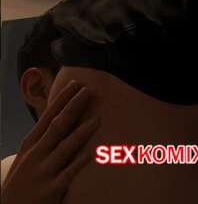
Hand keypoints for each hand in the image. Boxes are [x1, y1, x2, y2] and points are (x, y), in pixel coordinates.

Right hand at [1, 80, 100, 202]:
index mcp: (30, 146)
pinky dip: (80, 162)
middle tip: (89, 91)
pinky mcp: (52, 190)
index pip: (48, 118)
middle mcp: (35, 156)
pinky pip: (69, 173)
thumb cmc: (23, 184)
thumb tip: (67, 121)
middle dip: (73, 107)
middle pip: (57, 126)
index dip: (62, 100)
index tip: (75, 85)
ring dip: (82, 132)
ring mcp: (43, 172)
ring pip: (66, 147)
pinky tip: (91, 153)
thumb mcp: (29, 159)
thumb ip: (45, 142)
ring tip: (98, 119)